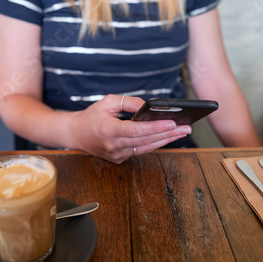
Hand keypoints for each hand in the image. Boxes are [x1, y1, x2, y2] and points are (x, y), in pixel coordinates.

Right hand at [68, 95, 191, 163]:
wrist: (75, 134)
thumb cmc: (91, 116)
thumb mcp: (107, 102)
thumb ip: (128, 103)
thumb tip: (148, 107)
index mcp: (108, 130)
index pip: (136, 130)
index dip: (155, 127)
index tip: (172, 123)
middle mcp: (113, 145)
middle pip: (146, 141)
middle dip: (169, 134)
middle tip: (186, 128)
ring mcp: (116, 155)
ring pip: (146, 148)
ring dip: (166, 140)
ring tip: (182, 132)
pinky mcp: (119, 159)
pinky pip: (140, 151)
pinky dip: (154, 144)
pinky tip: (168, 137)